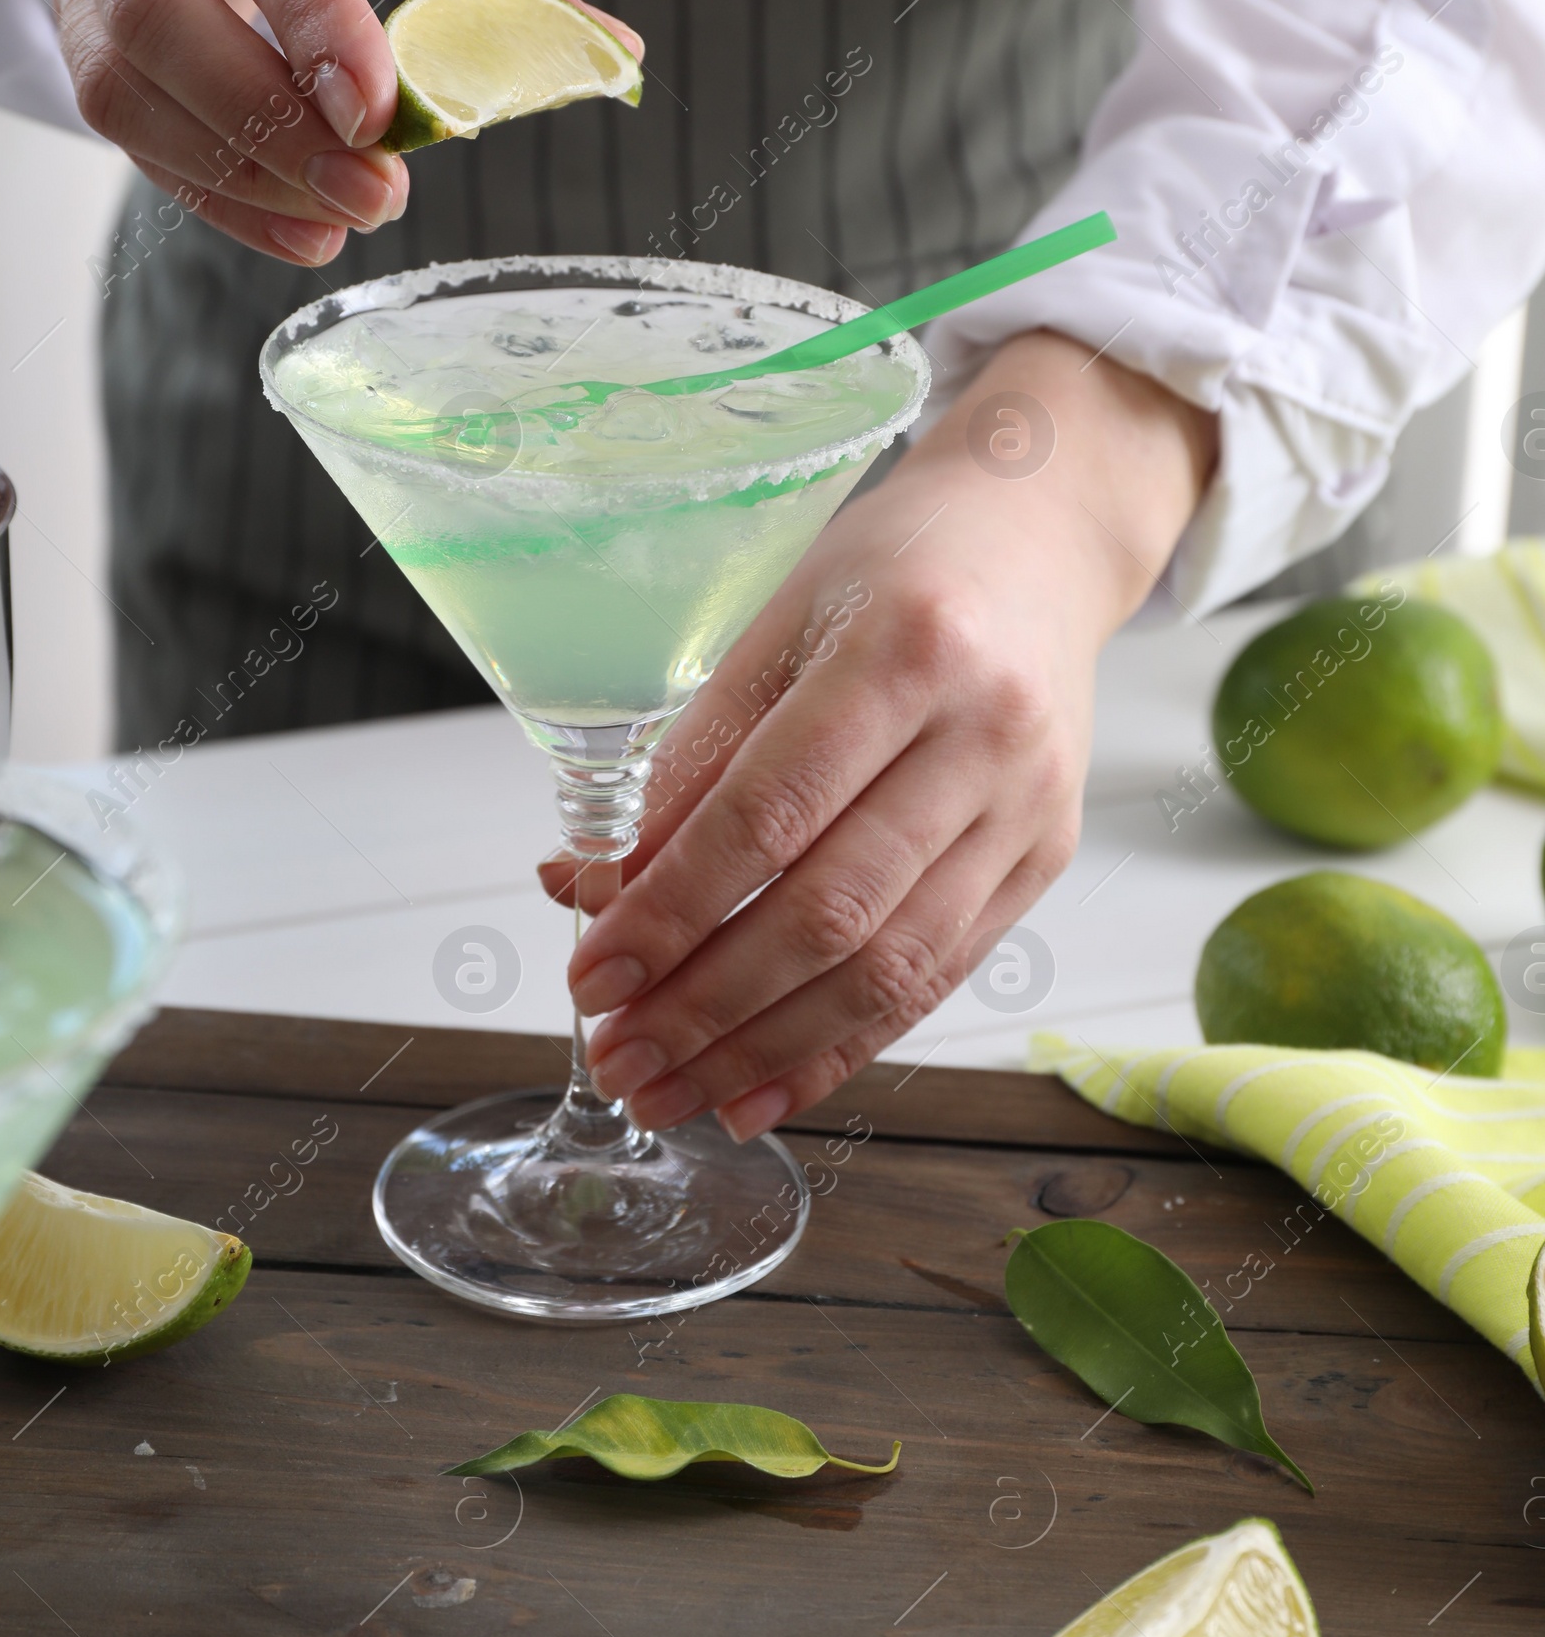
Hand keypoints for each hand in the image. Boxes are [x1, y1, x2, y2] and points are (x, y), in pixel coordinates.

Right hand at [0, 0, 639, 264]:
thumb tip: (612, 53)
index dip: (314, 17)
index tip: (377, 113)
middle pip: (161, 10)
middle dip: (271, 122)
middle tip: (377, 194)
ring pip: (126, 85)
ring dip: (242, 173)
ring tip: (344, 217)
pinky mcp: (76, 36)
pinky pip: (125, 135)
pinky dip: (217, 198)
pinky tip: (300, 228)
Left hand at [542, 330, 1214, 1137]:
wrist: (1040, 540)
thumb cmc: (894, 569)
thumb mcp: (776, 624)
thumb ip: (695, 760)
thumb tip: (600, 890)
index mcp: (908, 649)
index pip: (770, 813)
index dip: (673, 909)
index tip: (591, 972)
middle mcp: (985, 736)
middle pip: (832, 911)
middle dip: (707, 1006)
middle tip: (616, 1057)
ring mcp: (1028, 808)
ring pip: (890, 969)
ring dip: (766, 1051)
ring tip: (670, 1096)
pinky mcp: (1045, 861)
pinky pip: (937, 979)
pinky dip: (843, 1048)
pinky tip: (762, 1093)